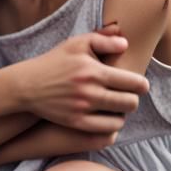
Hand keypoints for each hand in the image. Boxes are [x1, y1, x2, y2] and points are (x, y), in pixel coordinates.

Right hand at [20, 25, 148, 132]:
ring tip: (118, 106)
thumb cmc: (55, 61)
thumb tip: (126, 44)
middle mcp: (90, 92)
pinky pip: (106, 130)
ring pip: (120, 119)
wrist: (28, 84)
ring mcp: (82, 109)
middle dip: (133, 99)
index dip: (142, 85)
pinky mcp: (75, 123)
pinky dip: (112, 125)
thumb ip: (104, 39)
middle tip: (128, 96)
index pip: (133, 83)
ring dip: (122, 113)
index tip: (140, 85)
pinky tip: (108, 117)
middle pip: (130, 103)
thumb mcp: (77, 43)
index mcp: (94, 71)